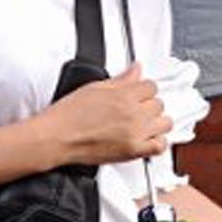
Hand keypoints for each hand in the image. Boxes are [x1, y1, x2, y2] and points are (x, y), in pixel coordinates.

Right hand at [30, 62, 171, 166]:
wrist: (57, 137)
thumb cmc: (69, 115)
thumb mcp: (95, 88)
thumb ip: (121, 79)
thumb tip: (135, 69)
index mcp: (124, 95)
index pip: (151, 86)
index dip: (144, 89)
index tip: (138, 93)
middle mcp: (133, 114)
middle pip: (158, 104)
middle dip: (148, 104)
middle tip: (136, 108)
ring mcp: (135, 133)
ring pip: (165, 122)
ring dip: (156, 121)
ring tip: (145, 122)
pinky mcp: (133, 152)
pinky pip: (159, 146)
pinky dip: (158, 142)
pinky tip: (148, 138)